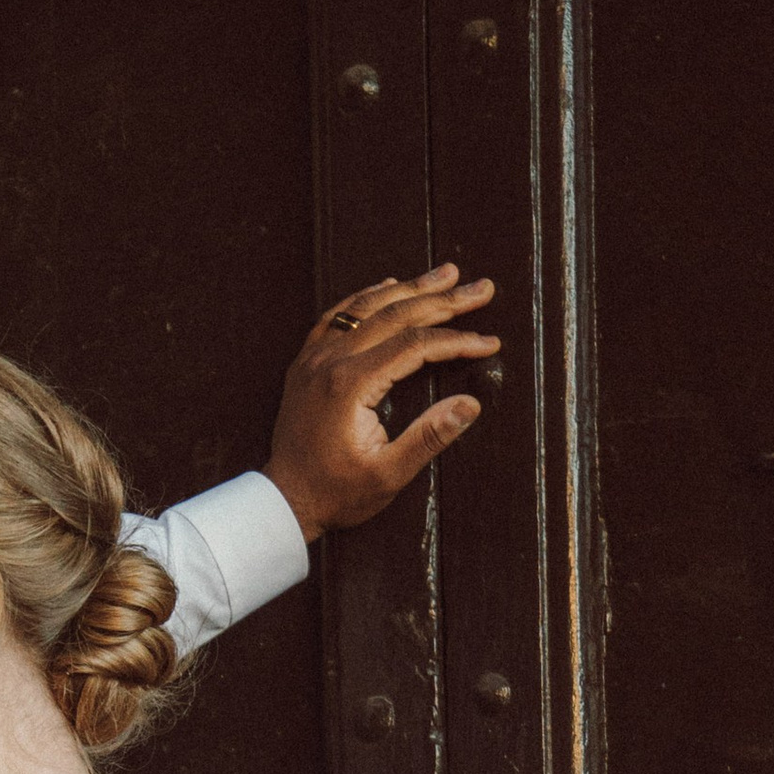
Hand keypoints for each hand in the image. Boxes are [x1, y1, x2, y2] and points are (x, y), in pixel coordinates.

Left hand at [262, 266, 499, 535]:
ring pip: (366, 306)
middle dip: (444, 300)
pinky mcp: (306, 363)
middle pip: (395, 315)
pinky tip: (389, 284)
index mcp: (350, 384)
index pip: (415, 345)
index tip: (488, 342)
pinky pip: (339, 316)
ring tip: (447, 274)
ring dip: (410, 287)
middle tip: (482, 288)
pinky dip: (367, 297)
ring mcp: (314, 358)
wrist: (284, 499)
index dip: (456, 340)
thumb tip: (470, 404)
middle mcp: (329, 361)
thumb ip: (429, 437)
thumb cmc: (336, 493)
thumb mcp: (388, 475)